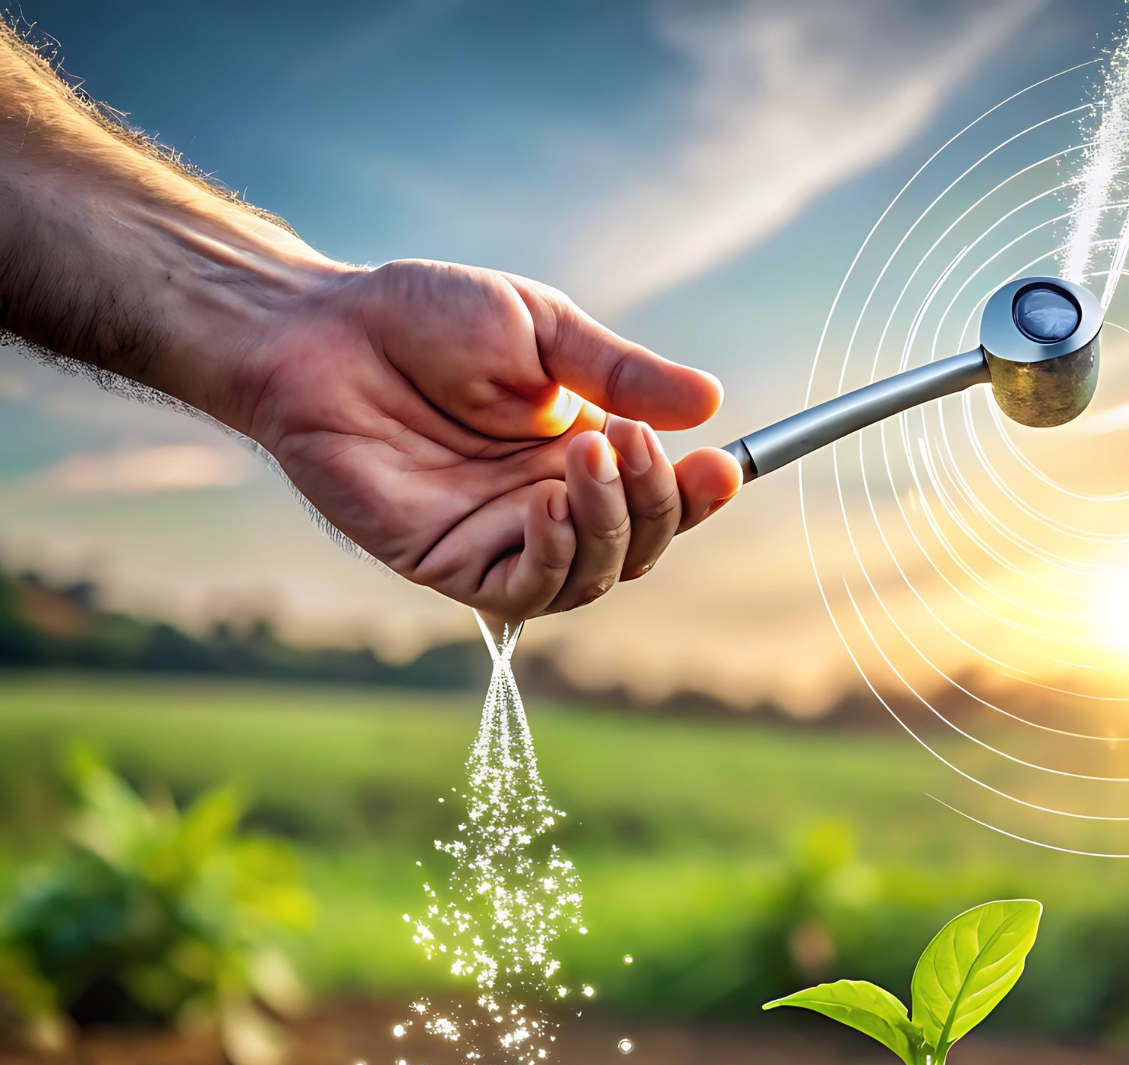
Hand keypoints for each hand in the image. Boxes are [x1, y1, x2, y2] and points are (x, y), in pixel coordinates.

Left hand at [240, 259, 742, 621]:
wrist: (320, 332)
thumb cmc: (422, 321)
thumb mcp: (542, 330)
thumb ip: (619, 373)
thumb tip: (711, 402)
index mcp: (578, 453)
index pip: (659, 499)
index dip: (697, 494)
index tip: (722, 466)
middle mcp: (548, 505)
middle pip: (638, 546)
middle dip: (658, 505)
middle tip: (636, 443)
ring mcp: (501, 540)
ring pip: (593, 577)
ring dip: (610, 526)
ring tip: (591, 455)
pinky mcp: (451, 566)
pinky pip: (525, 594)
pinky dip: (554, 557)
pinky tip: (551, 503)